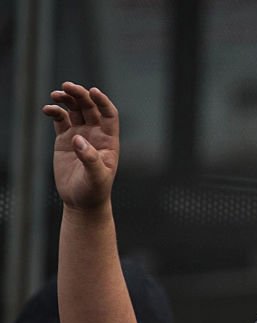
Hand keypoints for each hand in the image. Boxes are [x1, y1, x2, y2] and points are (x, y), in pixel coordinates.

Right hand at [42, 82, 119, 211]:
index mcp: (109, 141)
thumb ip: (90, 159)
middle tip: (67, 86)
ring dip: (67, 99)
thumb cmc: (94, 191)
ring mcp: (80, 135)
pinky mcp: (65, 140)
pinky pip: (60, 120)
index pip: (109, 115)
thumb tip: (78, 140)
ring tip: (56, 94)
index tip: (93, 91)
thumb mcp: (96, 178)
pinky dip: (55, 112)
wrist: (81, 202)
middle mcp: (96, 134)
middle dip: (80, 95)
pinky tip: (48, 109)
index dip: (103, 101)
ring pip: (75, 110)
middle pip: (90, 108)